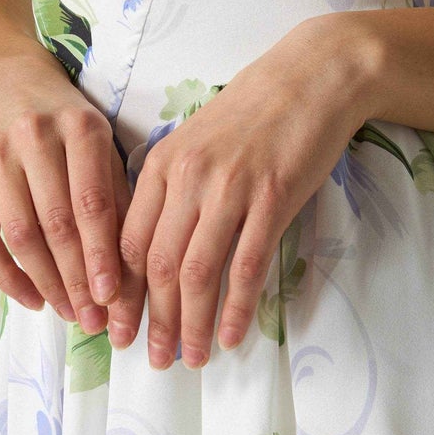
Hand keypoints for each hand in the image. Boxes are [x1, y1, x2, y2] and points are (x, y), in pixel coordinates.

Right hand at [0, 50, 130, 330]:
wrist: (0, 76)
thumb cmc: (63, 117)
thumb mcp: (100, 139)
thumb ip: (116, 191)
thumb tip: (133, 262)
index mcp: (80, 128)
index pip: (92, 203)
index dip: (102, 255)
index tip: (113, 297)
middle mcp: (35, 138)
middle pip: (57, 224)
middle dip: (77, 279)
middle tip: (95, 320)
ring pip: (20, 235)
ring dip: (46, 283)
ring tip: (69, 314)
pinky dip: (6, 275)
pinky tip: (31, 297)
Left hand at [107, 18, 376, 367]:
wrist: (313, 76)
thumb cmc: (255, 109)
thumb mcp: (196, 139)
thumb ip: (171, 186)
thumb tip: (150, 244)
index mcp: (161, 164)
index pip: (127, 241)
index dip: (121, 292)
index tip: (120, 326)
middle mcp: (188, 178)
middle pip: (157, 264)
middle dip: (151, 319)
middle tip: (150, 358)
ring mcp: (230, 188)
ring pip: (198, 272)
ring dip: (191, 324)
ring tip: (190, 358)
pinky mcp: (273, 198)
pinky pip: (247, 266)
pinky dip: (235, 307)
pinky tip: (230, 334)